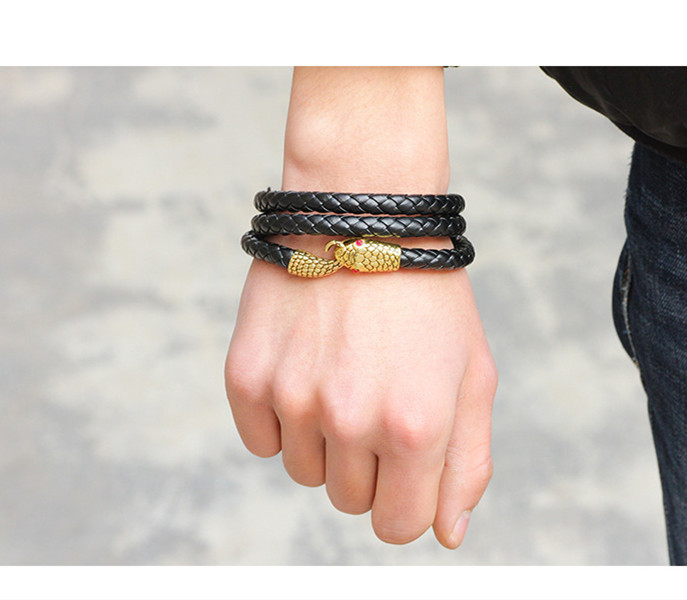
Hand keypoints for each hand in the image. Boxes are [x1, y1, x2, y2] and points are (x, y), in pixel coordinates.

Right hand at [225, 236, 495, 546]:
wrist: (363, 215)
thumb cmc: (428, 299)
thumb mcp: (473, 375)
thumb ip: (467, 464)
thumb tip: (447, 534)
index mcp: (416, 427)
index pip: (399, 525)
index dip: (404, 501)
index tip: (403, 464)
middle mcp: (350, 420)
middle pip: (348, 500)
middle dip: (367, 464)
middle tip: (375, 397)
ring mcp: (292, 397)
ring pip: (303, 472)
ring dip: (324, 439)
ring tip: (341, 374)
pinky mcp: (246, 375)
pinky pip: (261, 440)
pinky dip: (282, 418)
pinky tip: (305, 367)